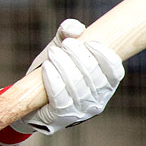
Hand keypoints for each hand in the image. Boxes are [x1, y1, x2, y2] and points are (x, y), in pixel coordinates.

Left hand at [13, 19, 123, 134]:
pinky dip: (53, 80)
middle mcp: (98, 99)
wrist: (31, 96)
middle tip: (65, 44)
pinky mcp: (62, 117)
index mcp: (105, 83)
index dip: (105, 56)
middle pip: (94, 76)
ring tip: (53, 53)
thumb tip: (74, 28)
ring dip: (64, 65)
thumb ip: (68, 33)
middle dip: (80, 56)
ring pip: (77, 86)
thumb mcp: (60, 48)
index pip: (115, 71)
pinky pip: (61, 98)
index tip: (89, 42)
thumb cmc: (53, 69)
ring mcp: (81, 110)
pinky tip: (47, 67)